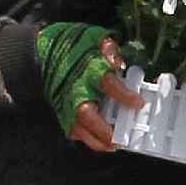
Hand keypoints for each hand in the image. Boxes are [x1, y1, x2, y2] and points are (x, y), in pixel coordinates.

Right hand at [71, 37, 144, 152]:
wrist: (46, 52)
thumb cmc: (77, 46)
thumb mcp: (96, 39)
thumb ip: (110, 49)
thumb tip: (119, 63)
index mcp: (89, 70)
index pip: (107, 84)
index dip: (123, 95)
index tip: (139, 103)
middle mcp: (77, 90)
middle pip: (87, 113)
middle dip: (103, 128)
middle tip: (120, 137)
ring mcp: (67, 103)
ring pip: (79, 127)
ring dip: (96, 140)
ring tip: (113, 146)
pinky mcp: (62, 111)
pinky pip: (73, 130)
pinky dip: (86, 139)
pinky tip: (100, 142)